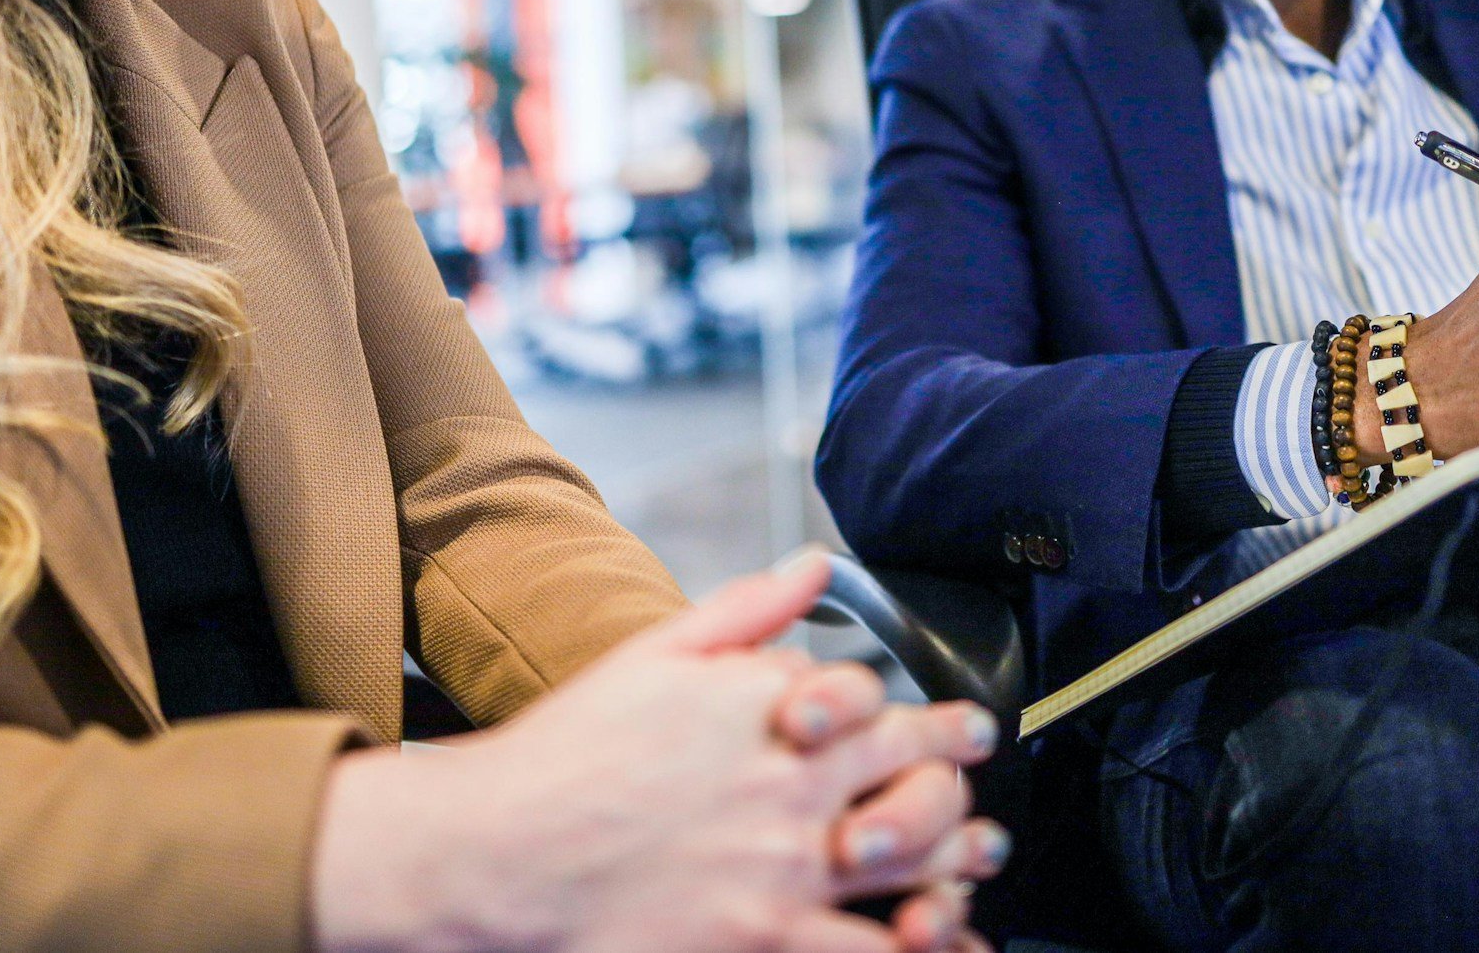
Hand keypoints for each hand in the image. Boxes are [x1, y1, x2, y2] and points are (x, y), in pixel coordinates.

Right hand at [312, 552, 1005, 952]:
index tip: (948, 715)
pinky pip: (871, 952)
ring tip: (979, 859)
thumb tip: (815, 564)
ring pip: (913, 863)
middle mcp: (790, 784)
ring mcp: (784, 869)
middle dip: (959, 772)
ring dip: (961, 860)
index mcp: (768, 708)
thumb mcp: (655, 652)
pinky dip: (921, 946)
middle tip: (975, 773)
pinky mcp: (764, 941)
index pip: (879, 698)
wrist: (500, 852)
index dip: (924, 709)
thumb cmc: (567, 754)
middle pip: (914, 774)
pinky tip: (944, 939)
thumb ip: (749, 609)